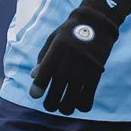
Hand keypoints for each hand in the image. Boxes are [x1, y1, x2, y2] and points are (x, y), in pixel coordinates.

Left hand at [29, 0, 130, 114]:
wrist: (97, 22)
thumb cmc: (71, 31)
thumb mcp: (53, 39)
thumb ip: (43, 58)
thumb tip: (33, 77)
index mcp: (57, 50)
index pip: (44, 74)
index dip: (38, 88)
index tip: (35, 95)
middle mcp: (70, 60)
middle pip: (57, 90)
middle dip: (50, 104)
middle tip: (49, 106)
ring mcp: (84, 68)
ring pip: (72, 98)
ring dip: (66, 108)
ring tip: (63, 108)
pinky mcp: (96, 73)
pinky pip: (88, 96)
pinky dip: (82, 106)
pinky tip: (79, 106)